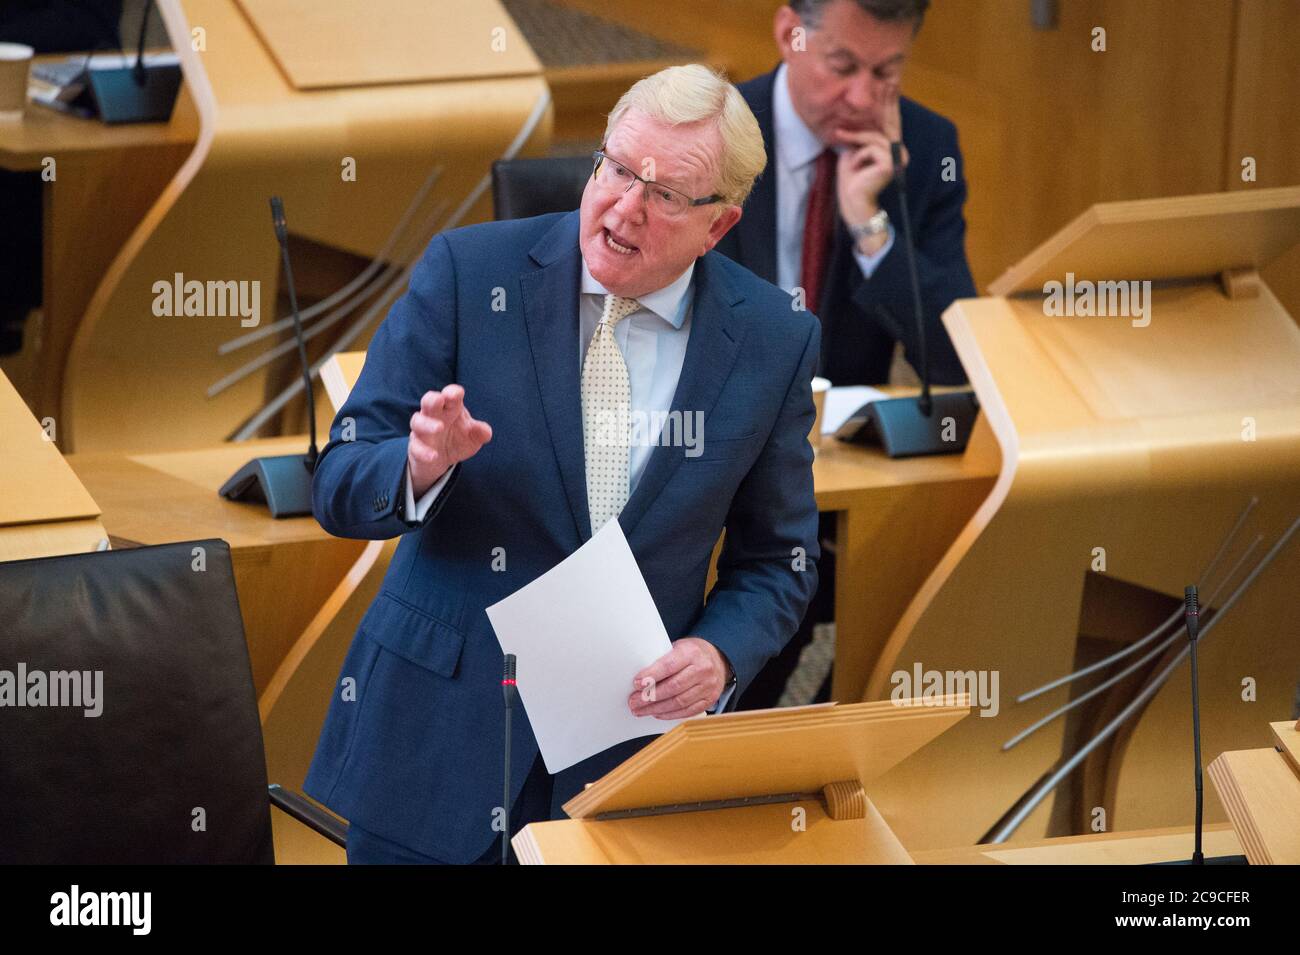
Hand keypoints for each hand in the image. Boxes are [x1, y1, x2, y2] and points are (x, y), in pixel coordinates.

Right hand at [407, 384, 491, 495]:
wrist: (440, 460)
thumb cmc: (458, 439)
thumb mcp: (473, 437)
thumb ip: (481, 433)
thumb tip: (486, 432)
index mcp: (450, 408)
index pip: (450, 395)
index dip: (452, 392)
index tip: (456, 394)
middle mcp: (433, 415)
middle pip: (428, 401)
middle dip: (433, 399)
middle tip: (439, 399)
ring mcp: (422, 430)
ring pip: (417, 421)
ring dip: (427, 424)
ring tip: (439, 428)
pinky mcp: (415, 446)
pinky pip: (415, 447)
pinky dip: (423, 451)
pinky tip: (434, 456)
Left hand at [629, 637, 728, 719]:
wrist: (717, 658)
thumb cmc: (691, 653)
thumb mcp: (678, 647)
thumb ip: (662, 660)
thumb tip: (640, 678)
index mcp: (692, 652)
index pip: (669, 666)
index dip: (651, 676)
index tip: (636, 683)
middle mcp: (703, 669)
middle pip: (673, 687)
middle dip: (650, 697)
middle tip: (634, 701)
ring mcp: (708, 686)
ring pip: (679, 702)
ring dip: (657, 708)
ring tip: (641, 710)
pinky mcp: (710, 700)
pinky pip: (687, 711)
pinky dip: (670, 714)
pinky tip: (657, 713)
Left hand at [832, 85, 906, 237]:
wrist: (853, 202)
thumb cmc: (851, 179)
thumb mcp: (854, 151)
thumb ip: (861, 137)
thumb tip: (858, 116)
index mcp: (891, 149)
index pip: (890, 122)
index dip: (891, 103)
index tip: (892, 83)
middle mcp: (898, 152)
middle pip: (888, 123)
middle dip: (885, 101)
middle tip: (888, 81)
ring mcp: (897, 158)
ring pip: (873, 136)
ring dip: (854, 139)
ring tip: (840, 139)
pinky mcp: (890, 164)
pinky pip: (869, 148)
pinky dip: (858, 157)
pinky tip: (856, 169)